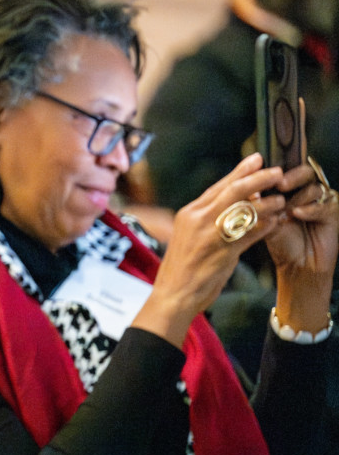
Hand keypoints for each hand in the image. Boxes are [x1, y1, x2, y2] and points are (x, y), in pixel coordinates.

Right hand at [136, 153, 285, 346]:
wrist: (173, 294)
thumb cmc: (182, 266)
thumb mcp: (190, 234)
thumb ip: (210, 217)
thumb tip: (238, 200)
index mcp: (189, 213)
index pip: (219, 186)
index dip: (240, 171)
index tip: (257, 160)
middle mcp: (198, 219)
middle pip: (233, 191)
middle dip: (258, 178)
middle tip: (276, 172)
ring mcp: (210, 235)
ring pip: (245, 210)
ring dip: (268, 203)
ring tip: (282, 199)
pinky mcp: (223, 252)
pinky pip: (251, 234)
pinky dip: (266, 226)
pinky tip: (277, 221)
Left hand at [265, 158, 338, 282]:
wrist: (296, 264)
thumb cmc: (280, 241)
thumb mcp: (264, 221)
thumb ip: (258, 206)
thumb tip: (247, 190)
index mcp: (289, 189)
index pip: (286, 171)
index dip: (276, 171)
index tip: (263, 174)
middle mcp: (306, 191)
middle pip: (305, 172)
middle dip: (292, 177)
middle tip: (280, 184)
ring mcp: (321, 201)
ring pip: (314, 188)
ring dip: (299, 198)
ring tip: (286, 211)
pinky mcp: (333, 213)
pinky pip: (325, 205)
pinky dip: (311, 208)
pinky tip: (298, 214)